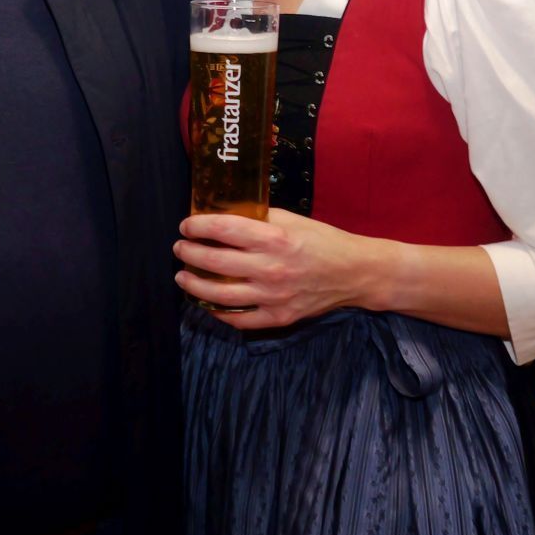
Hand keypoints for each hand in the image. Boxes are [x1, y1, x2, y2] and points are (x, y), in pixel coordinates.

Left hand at [173, 209, 395, 331]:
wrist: (355, 273)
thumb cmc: (323, 241)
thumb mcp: (292, 219)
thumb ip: (259, 219)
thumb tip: (224, 215)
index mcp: (274, 238)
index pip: (223, 229)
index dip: (198, 226)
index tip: (186, 225)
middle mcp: (271, 268)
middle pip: (215, 261)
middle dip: (189, 253)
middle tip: (180, 249)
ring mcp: (273, 296)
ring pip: (220, 294)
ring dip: (194, 285)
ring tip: (183, 277)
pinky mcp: (279, 317)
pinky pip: (239, 319)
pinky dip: (218, 312)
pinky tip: (207, 303)